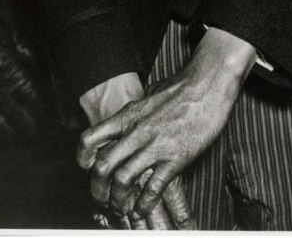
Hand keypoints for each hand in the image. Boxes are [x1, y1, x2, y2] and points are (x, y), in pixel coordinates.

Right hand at [0, 0, 38, 146]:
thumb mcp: (5, 32)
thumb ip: (20, 50)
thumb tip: (29, 61)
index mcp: (12, 75)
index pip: (33, 101)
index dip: (37, 107)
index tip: (38, 109)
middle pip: (22, 123)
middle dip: (28, 127)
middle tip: (30, 129)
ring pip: (0, 137)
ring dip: (9, 137)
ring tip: (12, 138)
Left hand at [80, 74, 188, 228]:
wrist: (207, 83)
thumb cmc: (181, 86)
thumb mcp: (149, 95)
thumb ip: (137, 111)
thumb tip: (131, 117)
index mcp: (128, 116)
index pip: (90, 139)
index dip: (84, 159)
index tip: (89, 169)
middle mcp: (136, 132)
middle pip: (102, 167)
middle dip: (98, 189)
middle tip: (103, 198)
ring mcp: (155, 146)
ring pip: (123, 180)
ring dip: (119, 200)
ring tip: (122, 208)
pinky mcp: (175, 158)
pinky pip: (153, 188)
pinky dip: (144, 203)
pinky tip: (143, 208)